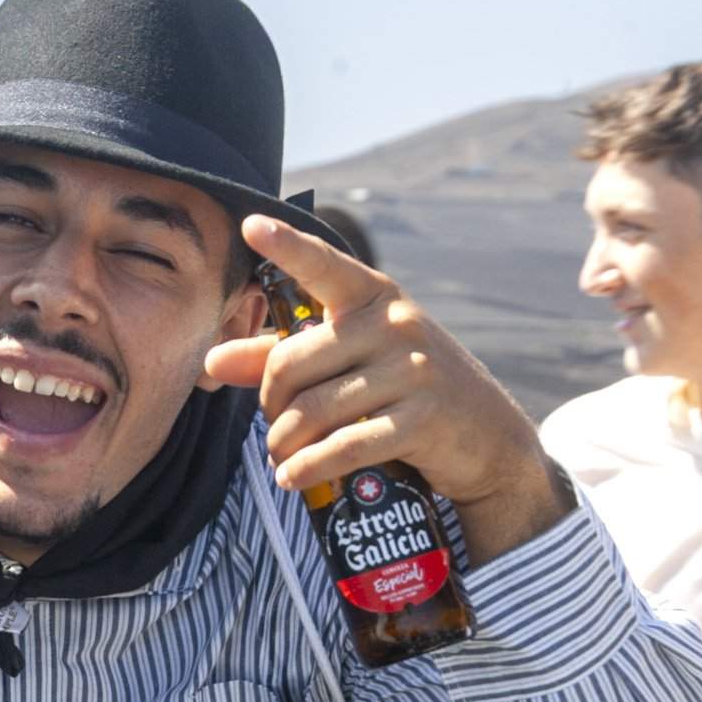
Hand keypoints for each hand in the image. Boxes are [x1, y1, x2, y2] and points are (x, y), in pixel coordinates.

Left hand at [204, 216, 572, 563]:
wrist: (487, 438)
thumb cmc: (404, 389)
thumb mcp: (352, 359)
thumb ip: (281, 355)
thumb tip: (213, 359)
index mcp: (373, 297)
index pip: (323, 266)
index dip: (286, 246)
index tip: (250, 225)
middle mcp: (394, 324)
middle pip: (290, 364)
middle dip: (269, 405)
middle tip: (273, 428)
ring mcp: (412, 370)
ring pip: (312, 410)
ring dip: (284, 443)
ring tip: (280, 457)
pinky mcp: (422, 419)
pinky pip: (345, 445)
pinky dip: (310, 466)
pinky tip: (292, 477)